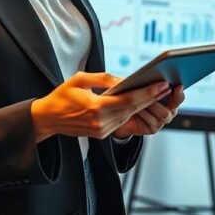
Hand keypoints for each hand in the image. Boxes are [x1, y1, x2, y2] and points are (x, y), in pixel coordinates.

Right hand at [30, 72, 170, 141]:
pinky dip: (132, 111)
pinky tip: (141, 102)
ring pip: (129, 116)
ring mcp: (102, 131)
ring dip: (144, 105)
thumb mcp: (80, 79)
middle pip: (133, 109)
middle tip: (167, 87)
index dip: (147, 93)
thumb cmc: (61, 96)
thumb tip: (124, 80)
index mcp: (95, 108)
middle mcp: (101, 122)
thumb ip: (104, 79)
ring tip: (158, 92)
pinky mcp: (101, 134)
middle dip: (151, 98)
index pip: (128, 101)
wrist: (47, 119)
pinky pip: (121, 121)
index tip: (162, 85)